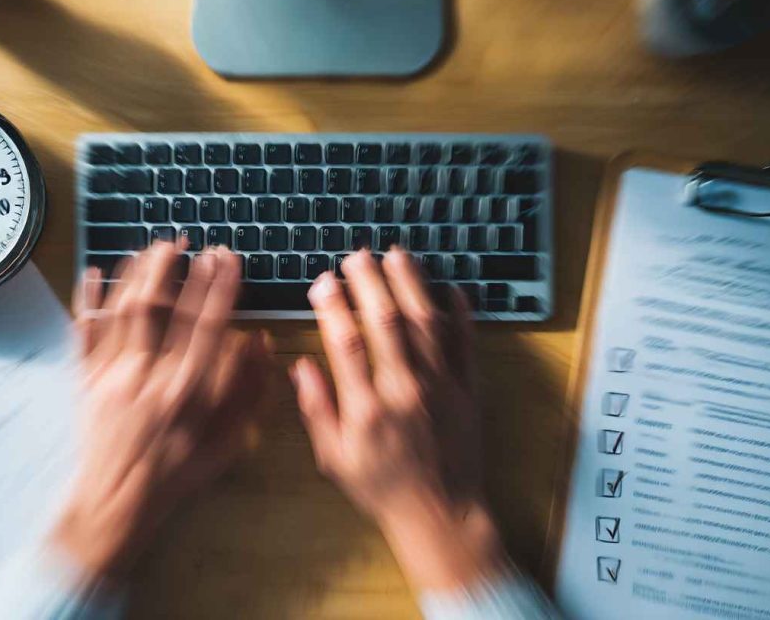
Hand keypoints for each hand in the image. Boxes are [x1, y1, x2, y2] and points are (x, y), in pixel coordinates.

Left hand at [51, 243, 271, 583]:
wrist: (115, 506)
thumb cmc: (176, 475)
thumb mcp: (227, 441)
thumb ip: (247, 390)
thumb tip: (260, 340)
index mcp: (186, 392)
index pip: (206, 326)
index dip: (218, 287)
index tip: (227, 257)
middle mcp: (147, 378)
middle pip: (162, 310)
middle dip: (180, 270)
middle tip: (192, 243)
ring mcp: (111, 377)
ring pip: (123, 311)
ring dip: (140, 273)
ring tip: (156, 246)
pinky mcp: (84, 381)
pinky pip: (84, 331)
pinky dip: (88, 298)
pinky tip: (95, 271)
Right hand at [291, 248, 505, 591]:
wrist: (440, 514)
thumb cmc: (381, 487)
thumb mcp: (335, 458)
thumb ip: (317, 410)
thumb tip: (301, 366)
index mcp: (367, 408)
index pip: (346, 343)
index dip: (333, 306)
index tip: (323, 281)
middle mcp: (405, 390)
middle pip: (387, 322)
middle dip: (370, 282)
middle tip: (358, 256)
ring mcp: (441, 386)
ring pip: (426, 324)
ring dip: (411, 284)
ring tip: (397, 255)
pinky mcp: (468, 390)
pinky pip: (466, 344)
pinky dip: (462, 315)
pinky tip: (452, 289)